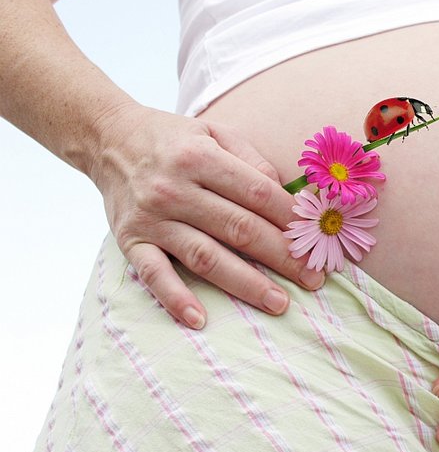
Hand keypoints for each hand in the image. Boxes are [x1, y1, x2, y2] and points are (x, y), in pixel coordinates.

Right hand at [89, 104, 323, 327]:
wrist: (107, 138)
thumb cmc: (175, 139)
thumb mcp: (216, 133)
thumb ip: (253, 161)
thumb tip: (289, 198)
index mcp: (201, 158)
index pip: (257, 193)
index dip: (292, 219)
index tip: (318, 240)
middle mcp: (174, 189)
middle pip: (240, 229)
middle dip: (282, 256)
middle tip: (314, 279)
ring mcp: (152, 219)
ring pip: (206, 257)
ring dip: (246, 283)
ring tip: (279, 303)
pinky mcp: (131, 241)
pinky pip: (154, 275)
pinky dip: (175, 298)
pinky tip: (200, 319)